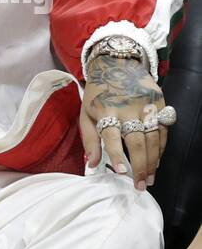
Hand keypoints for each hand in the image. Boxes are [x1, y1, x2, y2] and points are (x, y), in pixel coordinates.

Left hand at [80, 53, 167, 190]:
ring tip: (150, 178)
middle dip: (140, 166)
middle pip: (137, 142)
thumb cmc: (97, 94)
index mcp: (106, 112)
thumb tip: (92, 165)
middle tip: (141, 185)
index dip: (117, 155)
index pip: (111, 137)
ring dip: (153, 161)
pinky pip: (163, 129)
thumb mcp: (85, 113)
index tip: (122, 172)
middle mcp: (128, 110)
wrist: (117, 64)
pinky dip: (161, 147)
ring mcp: (146, 106)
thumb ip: (88, 140)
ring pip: (154, 138)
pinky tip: (157, 160)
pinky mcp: (160, 103)